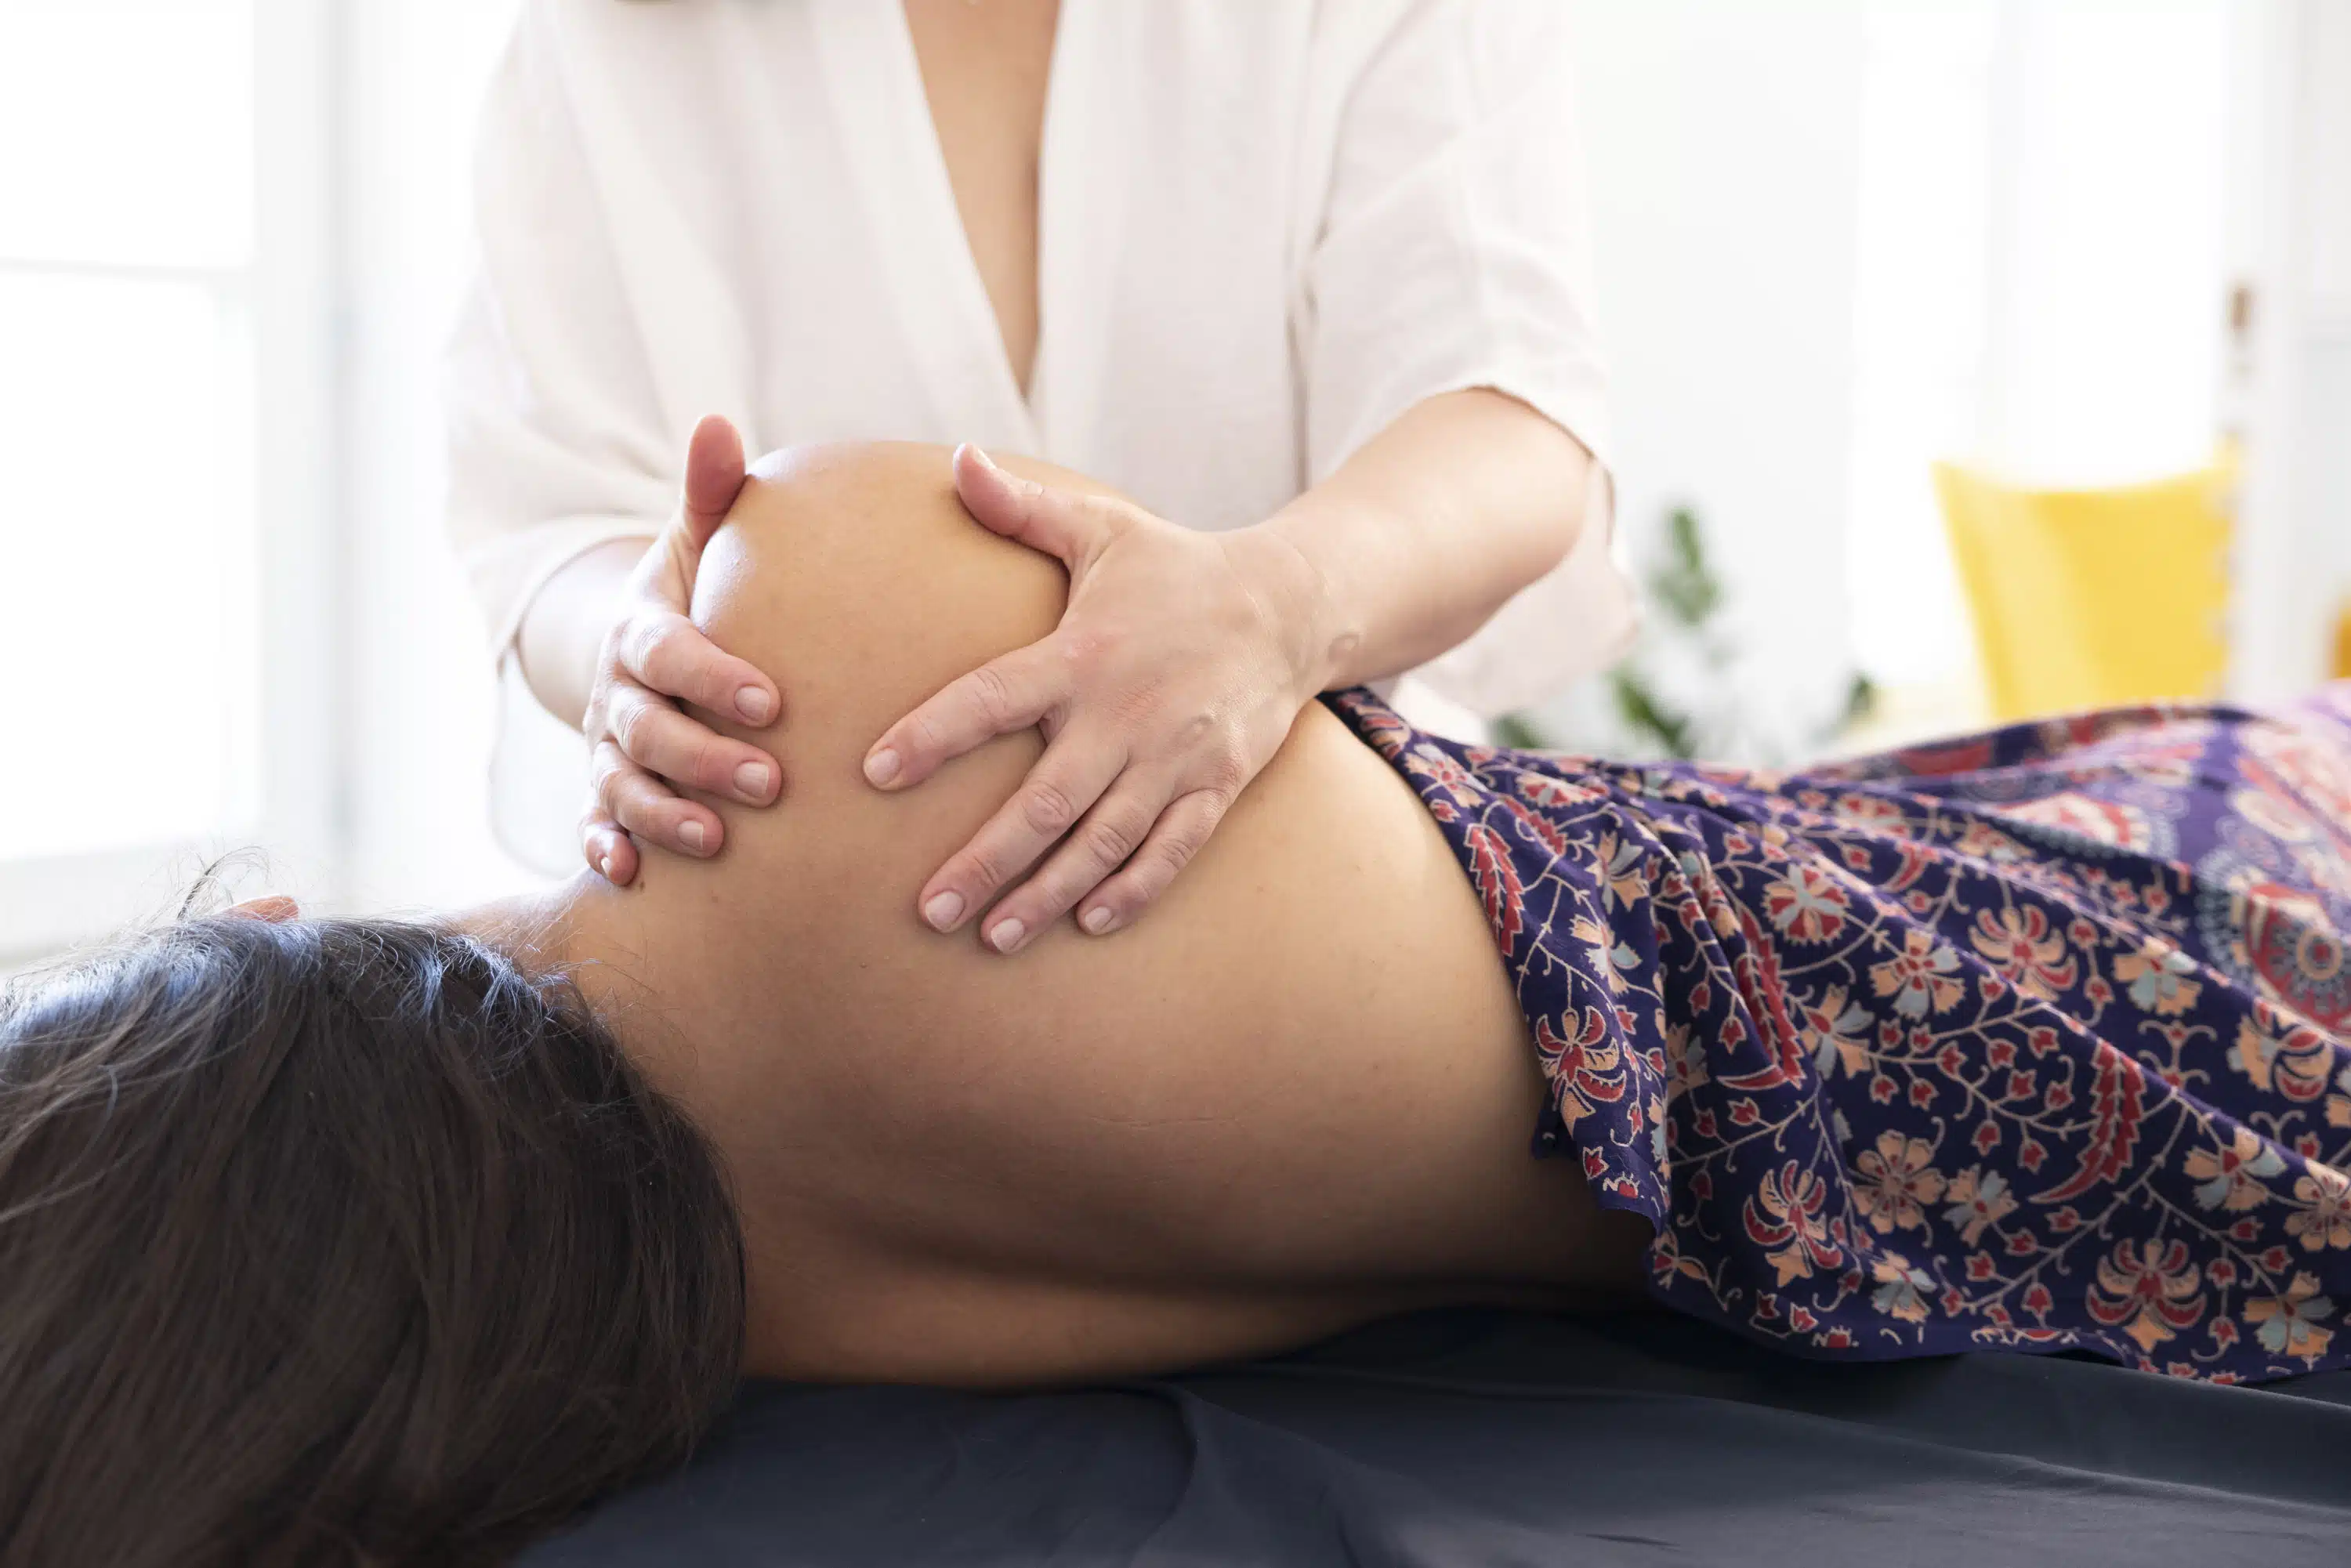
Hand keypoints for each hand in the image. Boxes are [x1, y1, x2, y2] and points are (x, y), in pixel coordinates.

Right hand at [579, 415, 783, 884]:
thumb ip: (713, 493)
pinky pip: (592, 824)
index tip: (769, 701)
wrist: (643, 645)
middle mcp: (615, 692)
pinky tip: (631, 877)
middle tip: (770, 782)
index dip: (710, 676)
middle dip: (702, 757)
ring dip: (663, 816)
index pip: (667, 652)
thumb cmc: (698, 589)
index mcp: (641, 629)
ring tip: (718, 842)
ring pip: (622, 785)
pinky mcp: (601, 792)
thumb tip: (718, 420)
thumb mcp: (698, 539)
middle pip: (647, 729)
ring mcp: (604, 747)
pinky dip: (604, 850)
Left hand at [865, 447, 1326, 951]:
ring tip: (993, 936)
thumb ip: (1024, 509)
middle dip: (986, 860)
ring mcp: (1174, 756)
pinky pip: (1171, 850)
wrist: (1291, 605)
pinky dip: (1133, 889)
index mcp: (1083, 653)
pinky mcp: (1216, 784)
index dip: (933, 735)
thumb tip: (957, 459)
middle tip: (930, 909)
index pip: (991, 698)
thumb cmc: (1177, 570)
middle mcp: (1125, 713)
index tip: (875, 772)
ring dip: (1047, 892)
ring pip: (1102, 841)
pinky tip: (1089, 922)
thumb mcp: (1103, 528)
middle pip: (1045, 800)